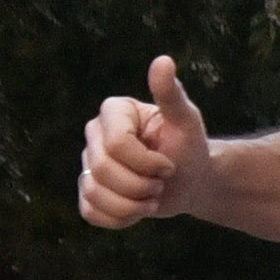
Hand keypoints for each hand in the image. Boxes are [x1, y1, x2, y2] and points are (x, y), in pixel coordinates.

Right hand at [79, 56, 212, 229]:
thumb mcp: (186, 121)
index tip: (168, 165)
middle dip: (140, 185)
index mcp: (114, 112)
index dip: (146, 163)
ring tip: (151, 199)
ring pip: (94, 193)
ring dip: (132, 206)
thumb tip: (163, 61)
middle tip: (161, 183)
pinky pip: (90, 212)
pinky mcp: (89, 191)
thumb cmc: (189, 148)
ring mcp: (89, 164)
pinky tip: (137, 211)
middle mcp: (95, 135)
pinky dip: (118, 218)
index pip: (117, 144)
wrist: (190, 181)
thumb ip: (171, 94)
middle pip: (103, 170)